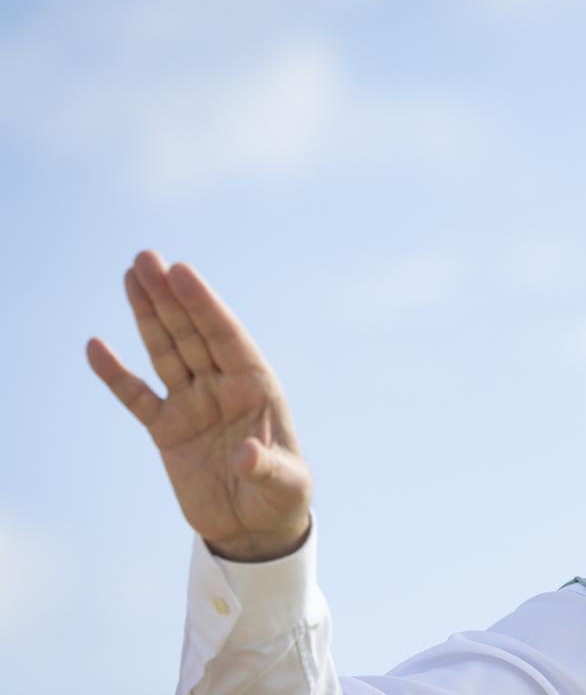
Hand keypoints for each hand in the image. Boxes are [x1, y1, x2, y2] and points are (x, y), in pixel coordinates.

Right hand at [88, 251, 311, 561]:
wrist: (256, 531)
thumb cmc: (281, 500)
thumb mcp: (284, 484)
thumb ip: (266, 466)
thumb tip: (246, 454)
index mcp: (256, 388)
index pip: (227, 337)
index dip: (205, 305)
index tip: (182, 272)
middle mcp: (223, 388)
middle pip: (192, 334)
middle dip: (170, 297)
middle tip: (146, 258)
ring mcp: (193, 405)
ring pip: (166, 352)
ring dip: (148, 316)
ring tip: (132, 275)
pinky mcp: (168, 431)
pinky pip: (138, 397)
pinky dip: (117, 375)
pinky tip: (97, 346)